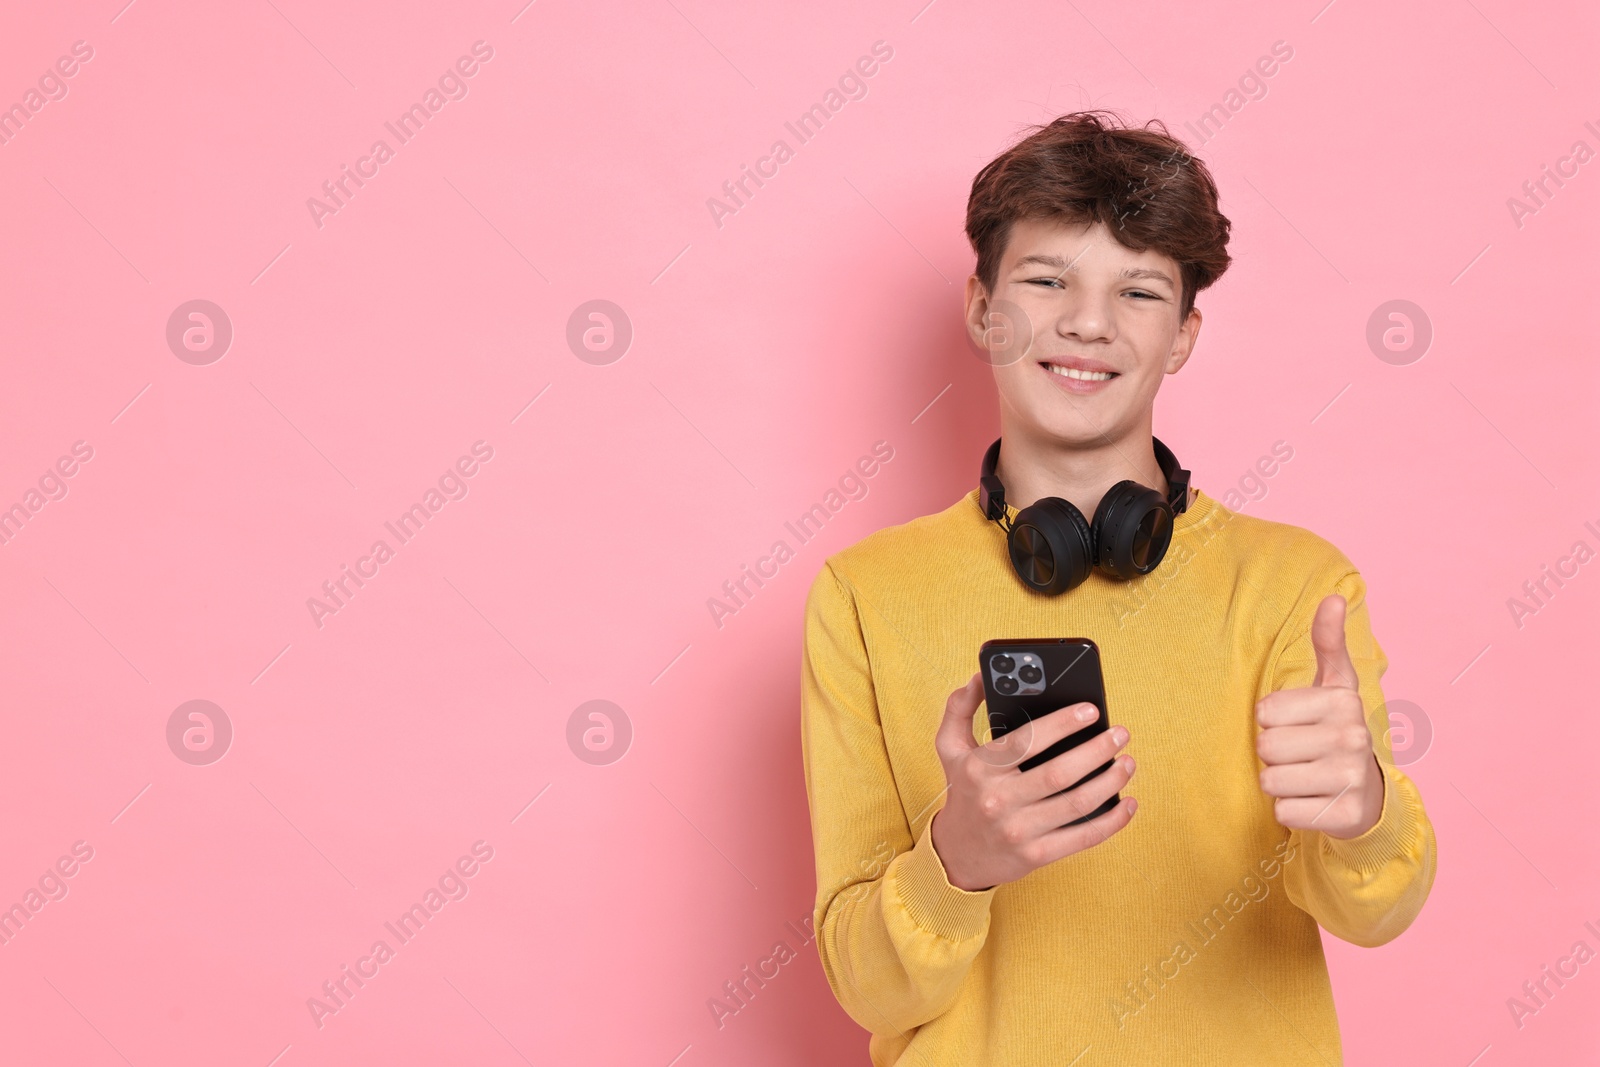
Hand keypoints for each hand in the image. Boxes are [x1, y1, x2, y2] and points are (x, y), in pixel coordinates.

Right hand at [929, 674, 1136, 891]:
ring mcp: (1018, 831)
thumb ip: (961, 707)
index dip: (1062, 723)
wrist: (957, 853)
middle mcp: (997, 800)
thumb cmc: (963, 791)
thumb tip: (982, 676)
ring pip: (1077, 803)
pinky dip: (1112, 821)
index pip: (1026, 741)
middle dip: (1098, 750)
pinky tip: (1128, 803)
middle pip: (1059, 773)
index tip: (1090, 710)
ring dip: (1110, 781)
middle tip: (1120, 734)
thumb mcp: (950, 747)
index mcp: (979, 768)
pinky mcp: (1036, 856)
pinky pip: (1083, 838)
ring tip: (1127, 763)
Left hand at [1255, 594, 1385, 838]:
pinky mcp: (1344, 817)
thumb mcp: (1335, 686)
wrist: (1368, 795)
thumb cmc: (1336, 732)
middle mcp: (1352, 738)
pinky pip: (1284, 812)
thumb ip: (1328, 643)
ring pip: (1271, 781)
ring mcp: (1351, 779)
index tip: (1299, 725)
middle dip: (1274, 755)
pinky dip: (1292, 811)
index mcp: (1343, 701)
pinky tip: (1315, 802)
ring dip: (1281, 783)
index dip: (1271, 722)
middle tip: (1302, 756)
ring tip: (1307, 778)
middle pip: (1265, 748)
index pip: (1264, 712)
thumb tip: (1332, 597)